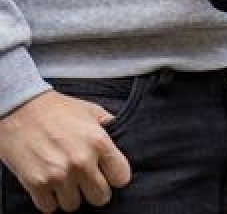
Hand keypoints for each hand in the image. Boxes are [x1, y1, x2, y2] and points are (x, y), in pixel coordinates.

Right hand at [0, 91, 130, 210]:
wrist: (19, 109)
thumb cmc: (55, 109)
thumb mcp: (89, 110)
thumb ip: (107, 123)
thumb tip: (117, 130)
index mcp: (99, 142)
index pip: (121, 177)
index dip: (115, 177)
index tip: (108, 175)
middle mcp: (81, 162)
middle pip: (100, 197)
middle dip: (94, 191)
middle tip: (86, 182)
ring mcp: (58, 175)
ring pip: (73, 205)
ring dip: (69, 196)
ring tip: (65, 182)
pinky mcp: (36, 183)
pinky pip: (49, 207)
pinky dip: (49, 200)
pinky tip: (48, 186)